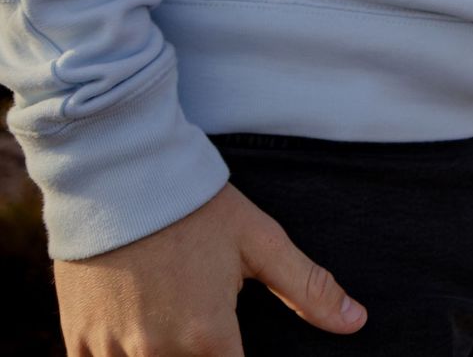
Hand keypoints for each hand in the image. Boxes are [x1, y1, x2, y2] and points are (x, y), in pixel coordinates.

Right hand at [53, 180, 364, 354]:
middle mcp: (159, 354)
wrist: (118, 172)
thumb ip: (307, 286)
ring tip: (168, 309)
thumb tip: (356, 321)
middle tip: (198, 315)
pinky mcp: (79, 341)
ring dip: (162, 353)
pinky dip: (118, 355)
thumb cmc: (195, 203)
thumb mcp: (258, 239)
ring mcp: (113, 350)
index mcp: (208, 336)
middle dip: (202, 352)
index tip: (233, 344)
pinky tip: (133, 328)